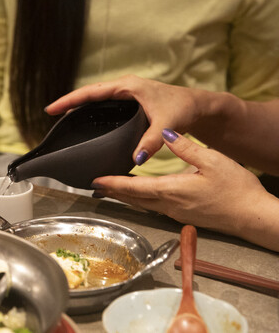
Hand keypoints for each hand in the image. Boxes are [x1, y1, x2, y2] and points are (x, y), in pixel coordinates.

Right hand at [45, 75, 205, 164]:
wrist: (199, 106)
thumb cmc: (184, 109)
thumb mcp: (167, 125)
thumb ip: (151, 142)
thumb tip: (136, 160)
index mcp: (128, 86)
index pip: (92, 92)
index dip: (70, 100)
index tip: (52, 109)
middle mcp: (124, 87)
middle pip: (89, 94)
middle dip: (70, 103)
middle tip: (51, 114)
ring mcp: (126, 93)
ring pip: (96, 98)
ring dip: (79, 106)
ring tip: (62, 118)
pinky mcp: (129, 101)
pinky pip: (103, 104)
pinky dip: (91, 111)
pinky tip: (84, 121)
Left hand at [90, 129, 272, 242]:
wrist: (253, 216)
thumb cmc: (237, 190)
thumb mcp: (213, 161)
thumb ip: (185, 147)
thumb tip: (164, 132)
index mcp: (172, 190)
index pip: (133, 187)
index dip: (113, 183)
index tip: (95, 180)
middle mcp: (169, 205)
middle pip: (132, 199)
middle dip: (112, 191)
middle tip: (94, 185)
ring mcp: (175, 213)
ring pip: (142, 204)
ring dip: (124, 197)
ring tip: (109, 189)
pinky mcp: (183, 216)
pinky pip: (153, 207)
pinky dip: (139, 200)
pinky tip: (138, 195)